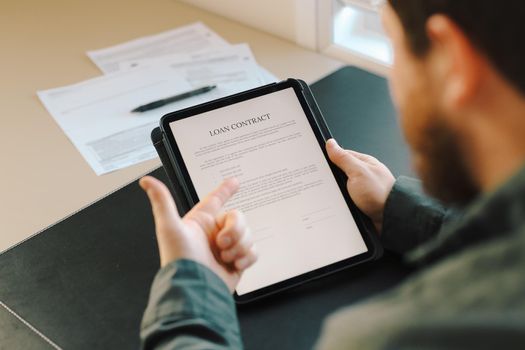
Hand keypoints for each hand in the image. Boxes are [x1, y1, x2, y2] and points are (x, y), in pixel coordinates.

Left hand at [139, 176, 256, 292]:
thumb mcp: (169, 227)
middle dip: (234, 230)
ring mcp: (227, 248)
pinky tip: (235, 263)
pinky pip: (253, 251)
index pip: (215, 200)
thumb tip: (146, 181)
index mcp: (200, 222)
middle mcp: (214, 234)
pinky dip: (247, 257)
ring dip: (239, 246)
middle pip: (238, 218)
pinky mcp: (237, 262)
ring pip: (247, 234)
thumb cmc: (180, 259)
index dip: (225, 190)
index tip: (234, 182)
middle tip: (221, 243)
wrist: (196, 288)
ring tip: (224, 257)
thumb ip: (162, 201)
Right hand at [326, 139, 394, 232]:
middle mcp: (361, 176)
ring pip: (339, 189)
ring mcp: (359, 191)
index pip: (340, 156)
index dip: (328, 159)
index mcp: (363, 164)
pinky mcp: (358, 204)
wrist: (390, 218)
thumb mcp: (358, 172)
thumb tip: (331, 144)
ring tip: (328, 197)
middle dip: (329, 179)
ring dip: (333, 194)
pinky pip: (342, 201)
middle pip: (338, 174)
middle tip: (322, 183)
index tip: (316, 164)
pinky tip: (332, 206)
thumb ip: (343, 158)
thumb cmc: (379, 193)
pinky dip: (337, 204)